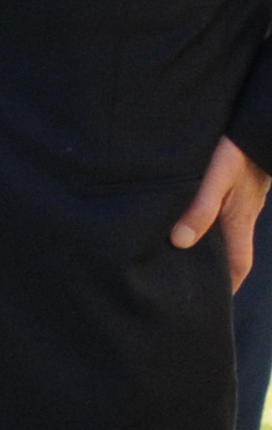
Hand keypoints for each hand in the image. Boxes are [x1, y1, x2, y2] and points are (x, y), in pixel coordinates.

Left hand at [175, 137, 268, 290]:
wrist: (256, 124)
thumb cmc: (238, 149)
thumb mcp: (217, 178)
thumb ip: (201, 208)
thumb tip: (180, 242)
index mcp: (240, 221)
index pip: (237, 265)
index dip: (226, 286)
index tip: (209, 305)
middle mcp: (241, 215)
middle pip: (227, 252)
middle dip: (210, 271)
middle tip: (183, 286)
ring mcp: (238, 201)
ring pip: (220, 232)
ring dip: (202, 246)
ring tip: (174, 259)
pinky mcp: (232, 187)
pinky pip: (216, 213)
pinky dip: (202, 223)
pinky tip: (179, 223)